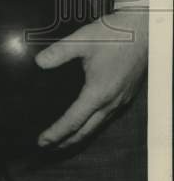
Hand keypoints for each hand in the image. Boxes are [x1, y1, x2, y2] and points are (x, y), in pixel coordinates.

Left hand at [35, 11, 147, 148]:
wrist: (142, 32)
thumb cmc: (113, 36)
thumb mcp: (81, 40)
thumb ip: (58, 52)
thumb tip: (38, 63)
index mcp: (98, 93)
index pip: (73, 121)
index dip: (56, 133)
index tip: (41, 141)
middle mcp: (111, 103)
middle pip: (86, 131)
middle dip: (65, 142)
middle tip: (46, 147)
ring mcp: (120, 102)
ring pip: (97, 128)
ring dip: (79, 137)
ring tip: (61, 141)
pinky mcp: (125, 97)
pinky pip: (106, 119)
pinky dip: (91, 127)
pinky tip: (84, 123)